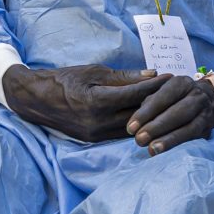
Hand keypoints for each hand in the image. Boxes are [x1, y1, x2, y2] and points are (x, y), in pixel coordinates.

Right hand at [3, 63, 159, 142]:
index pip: (135, 94)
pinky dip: (137, 125)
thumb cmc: (65, 79)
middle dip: (159, 102)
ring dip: (151, 116)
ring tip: (167, 104)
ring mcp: (96, 134)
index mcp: (96, 101)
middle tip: (177, 91)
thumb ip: (124, 76)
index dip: (155, 86)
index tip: (172, 78)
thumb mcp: (94, 72)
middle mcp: (97, 122)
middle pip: (138, 114)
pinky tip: (150, 117)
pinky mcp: (95, 141)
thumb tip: (152, 74)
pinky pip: (123, 134)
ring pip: (133, 128)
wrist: (36, 99)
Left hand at [127, 72, 213, 155]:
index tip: (131, 128)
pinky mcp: (208, 128)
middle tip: (139, 140)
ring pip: (187, 127)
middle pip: (177, 112)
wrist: (209, 101)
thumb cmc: (175, 98)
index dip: (146, 113)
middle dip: (156, 127)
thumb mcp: (162, 93)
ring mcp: (205, 112)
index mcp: (181, 83)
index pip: (162, 97)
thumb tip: (136, 123)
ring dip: (169, 139)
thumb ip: (148, 104)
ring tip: (151, 149)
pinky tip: (165, 152)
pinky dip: (178, 144)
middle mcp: (196, 95)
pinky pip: (193, 137)